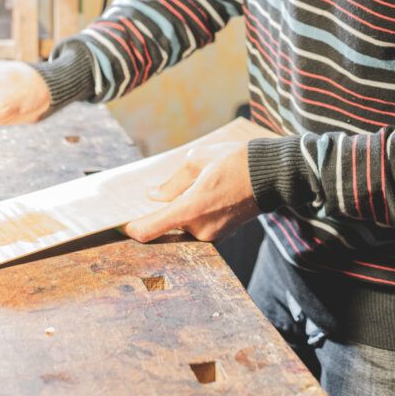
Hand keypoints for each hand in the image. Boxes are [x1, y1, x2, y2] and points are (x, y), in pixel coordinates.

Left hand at [124, 141, 258, 242]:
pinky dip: (193, 214)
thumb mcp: (198, 160)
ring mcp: (213, 235)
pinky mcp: (223, 234)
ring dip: (180, 212)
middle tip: (154, 195)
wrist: (271, 175)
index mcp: (190, 210)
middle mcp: (200, 229)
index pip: (149, 230)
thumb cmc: (235, 162)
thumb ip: (172, 182)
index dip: (132, 228)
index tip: (123, 223)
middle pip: (167, 226)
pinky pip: (198, 227)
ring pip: (184, 226)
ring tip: (189, 187)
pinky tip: (202, 194)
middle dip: (160, 212)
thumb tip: (155, 196)